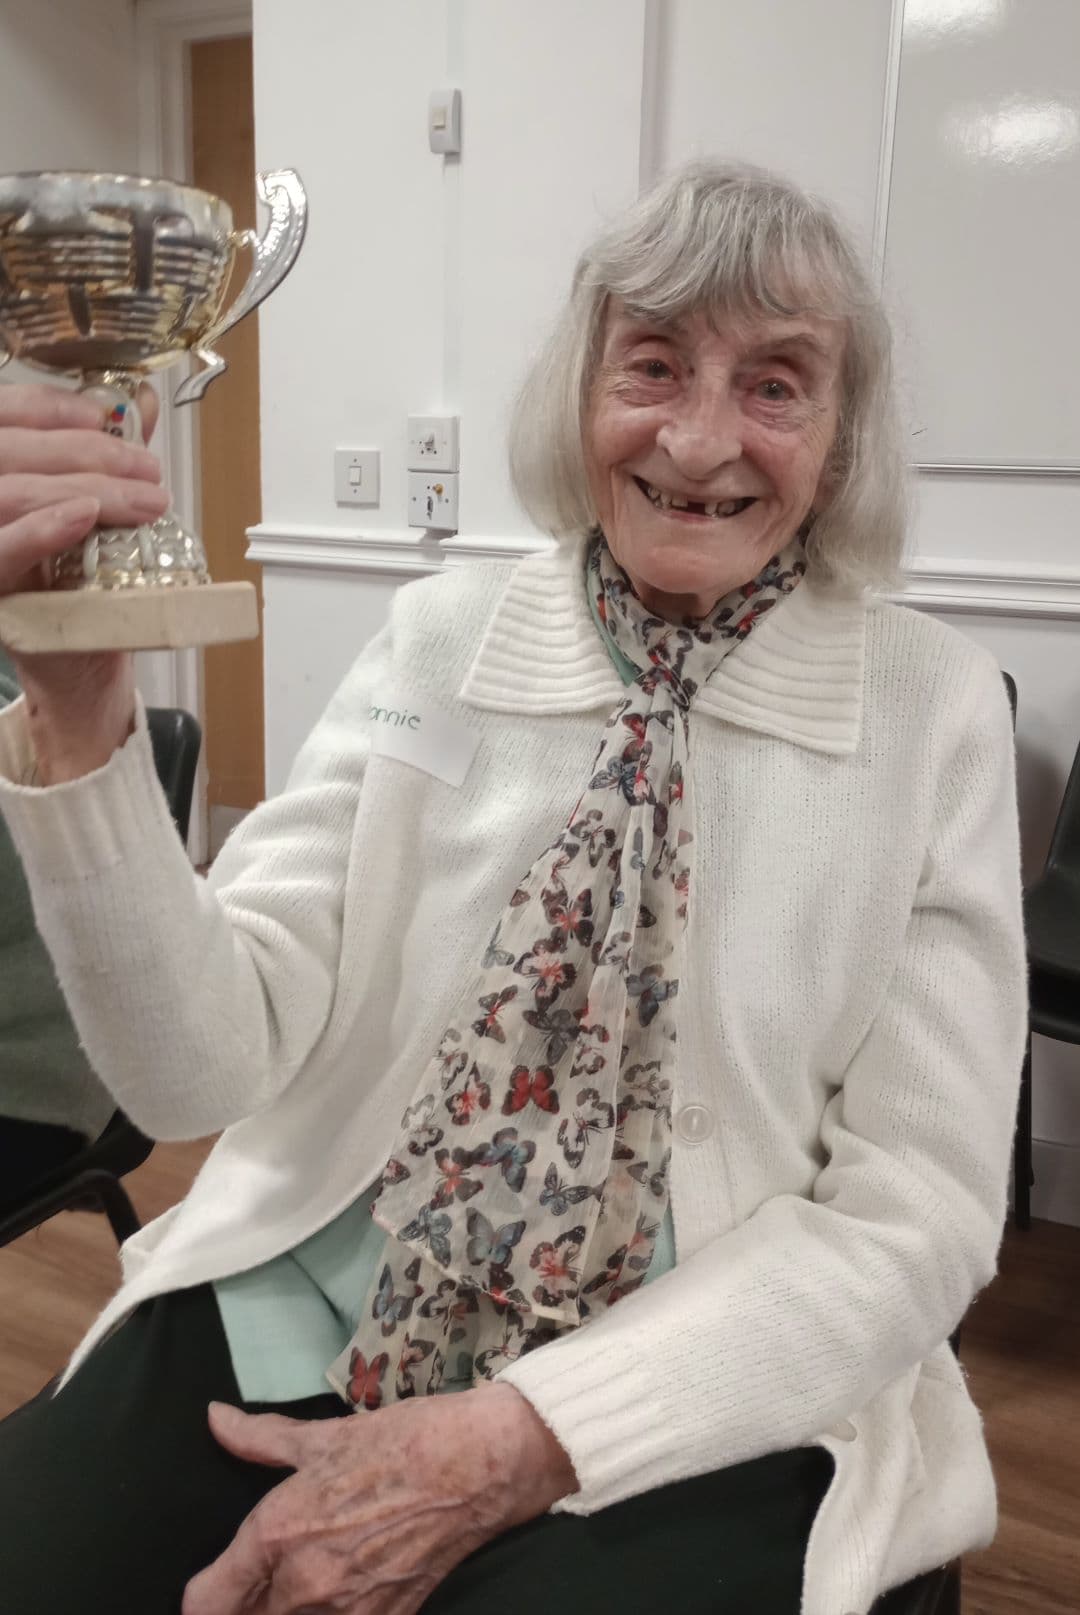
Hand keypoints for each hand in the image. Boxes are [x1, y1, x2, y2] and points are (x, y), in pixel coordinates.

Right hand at [0, 381, 168, 780]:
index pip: (2, 416)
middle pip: (8, 450)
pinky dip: (42, 528)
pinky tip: (82, 515)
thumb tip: (137, 404)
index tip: (103, 415)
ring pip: (10, 492)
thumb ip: (104, 461)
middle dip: (84, 451)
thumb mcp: (93, 519)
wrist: (76, 675)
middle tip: (146, 469)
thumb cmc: (80, 593)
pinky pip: (3, 553)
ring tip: (143, 499)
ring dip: (84, 486)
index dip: (50, 407)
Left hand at [182, 1383, 578, 1614]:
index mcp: (276, 1533)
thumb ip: (259, 1438)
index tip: (216, 1584)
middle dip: (246, 1603)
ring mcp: (345, 1613)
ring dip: (289, 1611)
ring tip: (306, 1584)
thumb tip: (214, 1419)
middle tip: (261, 1580)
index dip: (203, 1595)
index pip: (204, 1602)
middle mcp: (303, 1584)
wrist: (475, 1467)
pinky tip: (345, 1593)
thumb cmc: (399, 1443)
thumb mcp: (323, 1436)